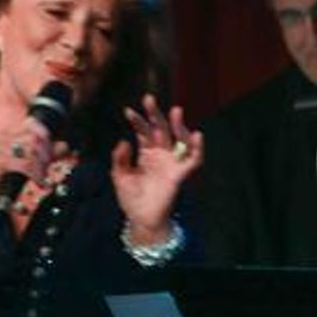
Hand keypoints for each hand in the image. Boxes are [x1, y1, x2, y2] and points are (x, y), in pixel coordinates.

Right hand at [0, 116, 56, 231]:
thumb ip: (44, 155)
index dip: (47, 136)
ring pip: (30, 150)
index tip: (55, 150)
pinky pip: (24, 165)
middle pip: (34, 137)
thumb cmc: (3, 183)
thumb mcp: (26, 165)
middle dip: (47, 152)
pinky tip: (39, 182)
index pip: (32, 125)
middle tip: (51, 165)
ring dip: (42, 164)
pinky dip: (36, 174)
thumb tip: (65, 145)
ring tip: (44, 176)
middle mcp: (1, 140)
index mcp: (6, 136)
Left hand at [112, 94, 203, 243]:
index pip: (143, 131)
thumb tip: (125, 140)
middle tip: (149, 98)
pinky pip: (193, 159)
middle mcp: (160, 154)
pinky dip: (197, 149)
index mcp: (146, 153)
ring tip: (175, 111)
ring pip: (178, 138)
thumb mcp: (119, 176)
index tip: (128, 111)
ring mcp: (171, 162)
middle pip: (160, 129)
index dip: (137, 120)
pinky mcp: (180, 174)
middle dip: (155, 114)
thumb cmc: (131, 198)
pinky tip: (196, 135)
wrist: (141, 219)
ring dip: (178, 125)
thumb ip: (120, 158)